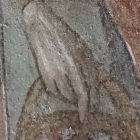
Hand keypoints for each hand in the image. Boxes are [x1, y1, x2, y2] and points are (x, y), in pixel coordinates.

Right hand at [21, 0, 99, 120]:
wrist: (41, 24)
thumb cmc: (62, 34)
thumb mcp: (82, 47)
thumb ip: (90, 65)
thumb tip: (97, 83)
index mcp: (83, 59)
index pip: (92, 87)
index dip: (94, 101)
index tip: (94, 109)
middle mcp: (72, 67)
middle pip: (81, 95)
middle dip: (85, 108)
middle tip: (84, 114)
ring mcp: (57, 70)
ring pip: (67, 96)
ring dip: (71, 100)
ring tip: (72, 98)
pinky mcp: (44, 73)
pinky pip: (54, 92)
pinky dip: (58, 94)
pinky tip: (60, 91)